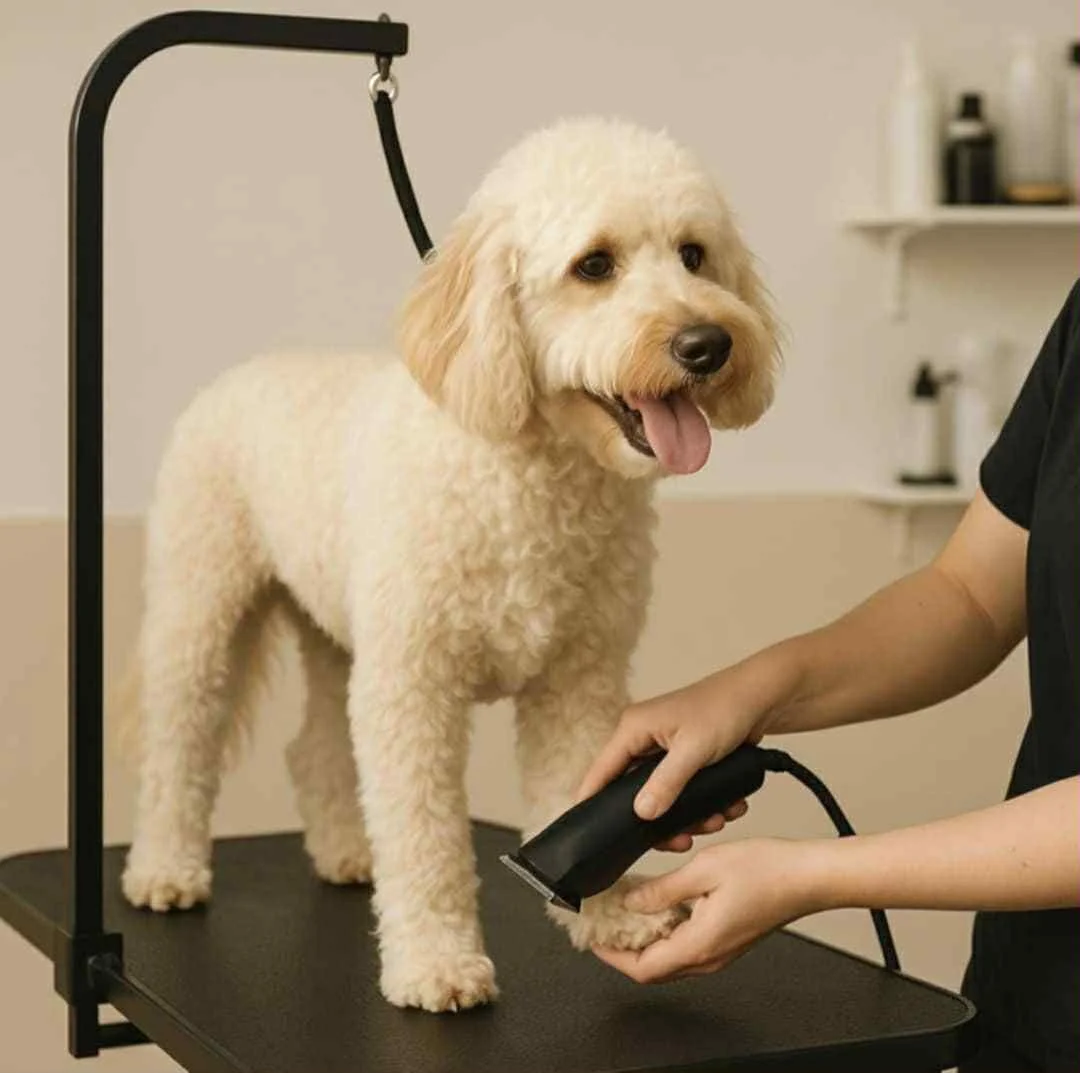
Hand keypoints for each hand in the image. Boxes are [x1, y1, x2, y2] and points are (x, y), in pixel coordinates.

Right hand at [577, 671, 770, 844]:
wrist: (763, 697)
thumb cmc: (726, 708)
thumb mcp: (694, 750)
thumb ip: (666, 783)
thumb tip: (641, 813)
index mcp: (633, 728)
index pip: (601, 770)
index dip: (593, 801)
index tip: (593, 833)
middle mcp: (643, 738)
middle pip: (633, 791)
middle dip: (659, 818)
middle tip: (682, 839)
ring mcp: (663, 750)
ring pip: (661, 796)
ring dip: (687, 815)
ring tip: (715, 821)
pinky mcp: (683, 759)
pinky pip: (681, 791)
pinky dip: (701, 804)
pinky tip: (723, 809)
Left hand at [592, 838, 823, 982]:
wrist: (808, 877)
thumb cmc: (768, 871)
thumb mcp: (704, 869)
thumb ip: (663, 889)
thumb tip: (632, 901)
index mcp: (700, 945)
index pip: (643, 968)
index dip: (612, 956)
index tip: (593, 938)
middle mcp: (709, 957)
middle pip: (654, 968)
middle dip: (623, 949)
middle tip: (603, 924)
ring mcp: (720, 951)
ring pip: (670, 957)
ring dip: (643, 939)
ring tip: (624, 910)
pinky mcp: (727, 940)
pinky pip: (687, 945)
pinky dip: (665, 931)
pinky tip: (658, 904)